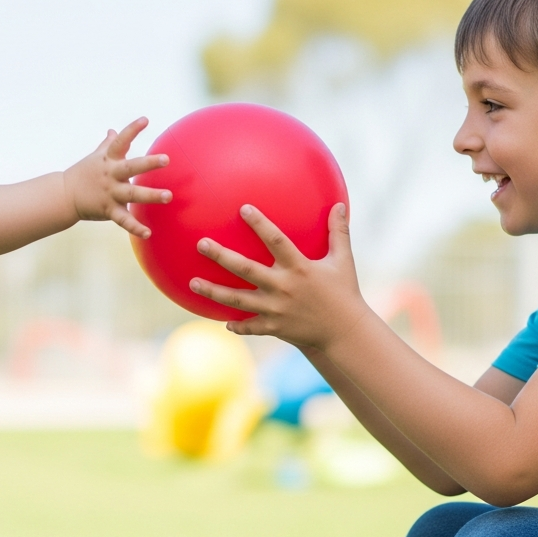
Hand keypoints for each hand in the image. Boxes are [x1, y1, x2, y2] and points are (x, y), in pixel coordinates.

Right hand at [63, 117, 170, 237]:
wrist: (64, 195)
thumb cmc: (83, 173)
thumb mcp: (95, 156)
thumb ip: (108, 144)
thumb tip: (113, 130)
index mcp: (108, 160)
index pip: (120, 141)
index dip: (132, 130)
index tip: (145, 120)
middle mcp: (110, 175)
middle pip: (131, 167)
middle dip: (148, 164)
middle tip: (166, 159)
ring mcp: (109, 193)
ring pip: (132, 194)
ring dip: (151, 195)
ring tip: (168, 196)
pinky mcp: (108, 210)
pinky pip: (123, 220)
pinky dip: (135, 227)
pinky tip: (148, 232)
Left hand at [188, 203, 372, 349]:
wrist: (346, 332)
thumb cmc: (344, 293)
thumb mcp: (343, 261)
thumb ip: (339, 232)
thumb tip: (338, 204)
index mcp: (300, 268)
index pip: (276, 240)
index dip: (260, 224)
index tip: (243, 208)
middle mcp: (284, 287)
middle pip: (245, 269)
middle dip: (221, 256)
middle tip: (201, 244)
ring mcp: (276, 309)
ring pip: (238, 300)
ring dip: (213, 291)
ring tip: (192, 283)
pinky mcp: (274, 327)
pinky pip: (250, 326)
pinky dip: (237, 325)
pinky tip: (223, 322)